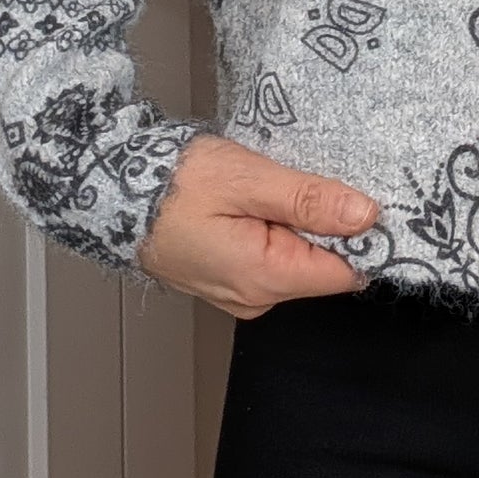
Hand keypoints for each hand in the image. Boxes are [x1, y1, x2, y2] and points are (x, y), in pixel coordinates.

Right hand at [134, 133, 380, 319]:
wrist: (112, 191)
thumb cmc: (171, 185)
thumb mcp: (248, 179)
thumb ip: (310, 199)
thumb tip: (365, 215)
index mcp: (265, 278)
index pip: (346, 272)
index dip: (361, 235)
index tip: (357, 196)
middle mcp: (256, 298)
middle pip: (323, 267)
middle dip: (324, 225)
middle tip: (296, 181)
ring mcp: (241, 294)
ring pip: (298, 260)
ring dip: (296, 225)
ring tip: (267, 190)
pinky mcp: (230, 280)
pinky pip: (272, 259)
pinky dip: (274, 230)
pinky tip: (253, 203)